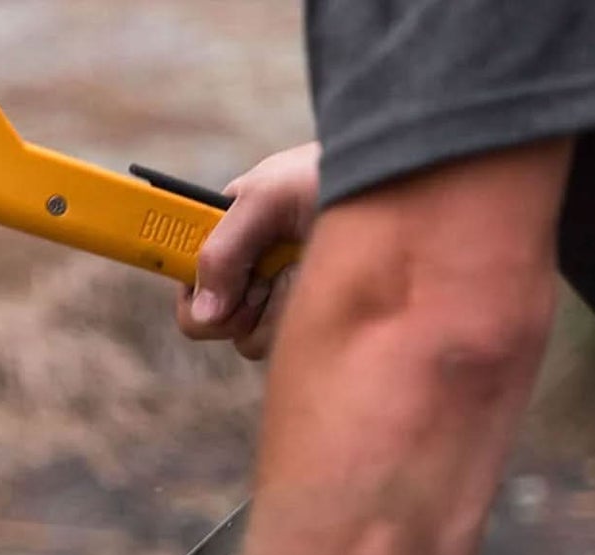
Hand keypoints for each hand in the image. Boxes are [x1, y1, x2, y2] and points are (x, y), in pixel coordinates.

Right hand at [175, 142, 319, 360]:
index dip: (182, 282)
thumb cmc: (340, 172)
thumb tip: (202, 313)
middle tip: (261, 281)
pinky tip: (323, 285)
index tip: (191, 291)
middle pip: (209, 316)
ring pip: (245, 337)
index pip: (184, 266)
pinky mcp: (307, 318)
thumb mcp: (270, 196)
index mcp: (233, 224)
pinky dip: (297, 319)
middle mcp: (251, 264)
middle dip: (233, 305)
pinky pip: (281, 343)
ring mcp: (279, 295)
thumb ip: (224, 249)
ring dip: (272, 311)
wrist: (412, 181)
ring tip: (306, 270)